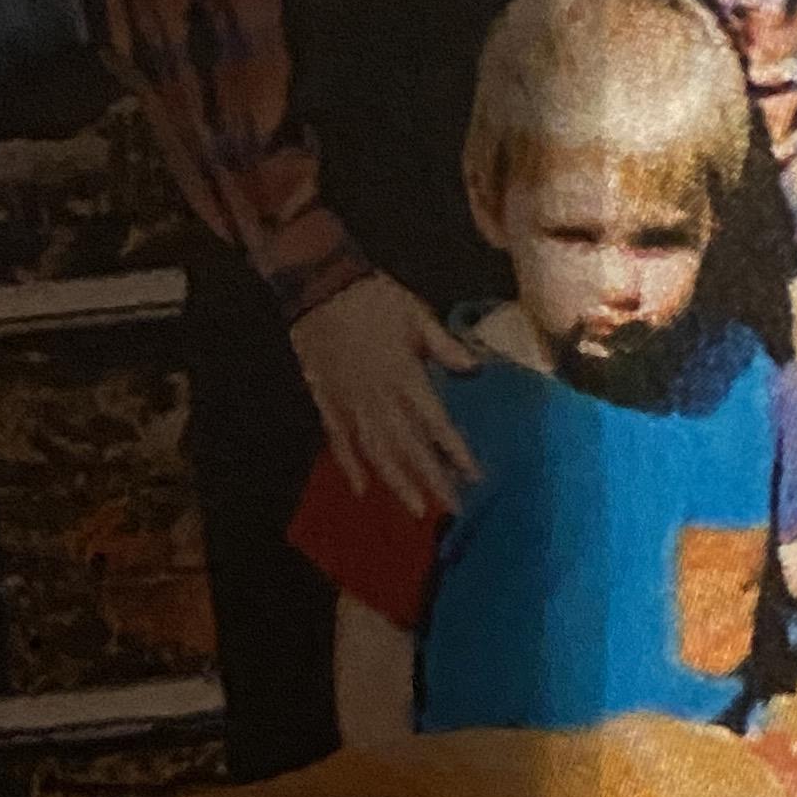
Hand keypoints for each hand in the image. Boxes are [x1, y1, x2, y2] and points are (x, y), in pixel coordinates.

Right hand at [290, 270, 479, 514]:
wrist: (320, 287)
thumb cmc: (375, 298)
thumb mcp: (418, 315)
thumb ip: (445, 346)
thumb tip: (476, 369)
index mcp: (406, 377)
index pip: (436, 425)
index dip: (456, 453)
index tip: (475, 477)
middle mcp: (378, 399)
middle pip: (409, 448)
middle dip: (432, 480)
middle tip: (452, 508)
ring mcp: (350, 404)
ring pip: (376, 452)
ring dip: (397, 482)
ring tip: (416, 509)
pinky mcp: (326, 403)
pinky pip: (339, 442)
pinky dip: (350, 466)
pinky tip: (362, 489)